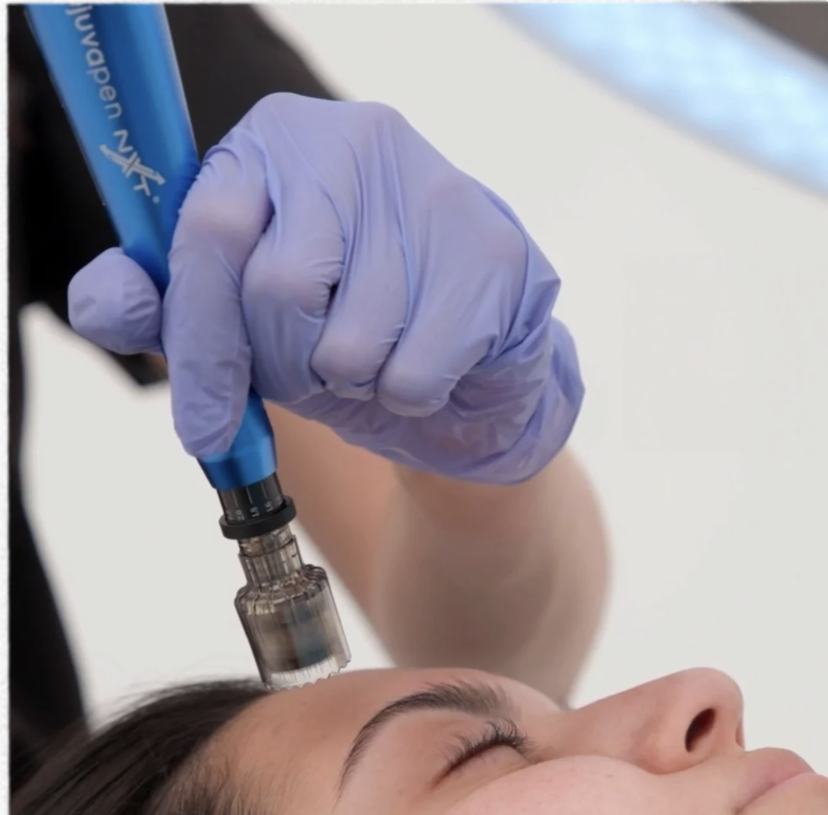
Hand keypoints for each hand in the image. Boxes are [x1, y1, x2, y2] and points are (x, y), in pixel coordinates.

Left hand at [69, 94, 582, 483]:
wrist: (469, 362)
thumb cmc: (351, 333)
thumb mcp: (252, 324)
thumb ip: (175, 308)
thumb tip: (104, 304)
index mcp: (277, 143)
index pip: (213, 232)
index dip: (201, 340)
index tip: (203, 428)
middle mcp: (355, 144)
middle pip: (279, 289)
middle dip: (290, 366)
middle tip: (320, 372)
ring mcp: (432, 193)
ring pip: (352, 342)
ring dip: (355, 384)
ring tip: (381, 361)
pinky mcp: (492, 257)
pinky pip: (414, 372)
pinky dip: (409, 398)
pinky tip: (429, 366)